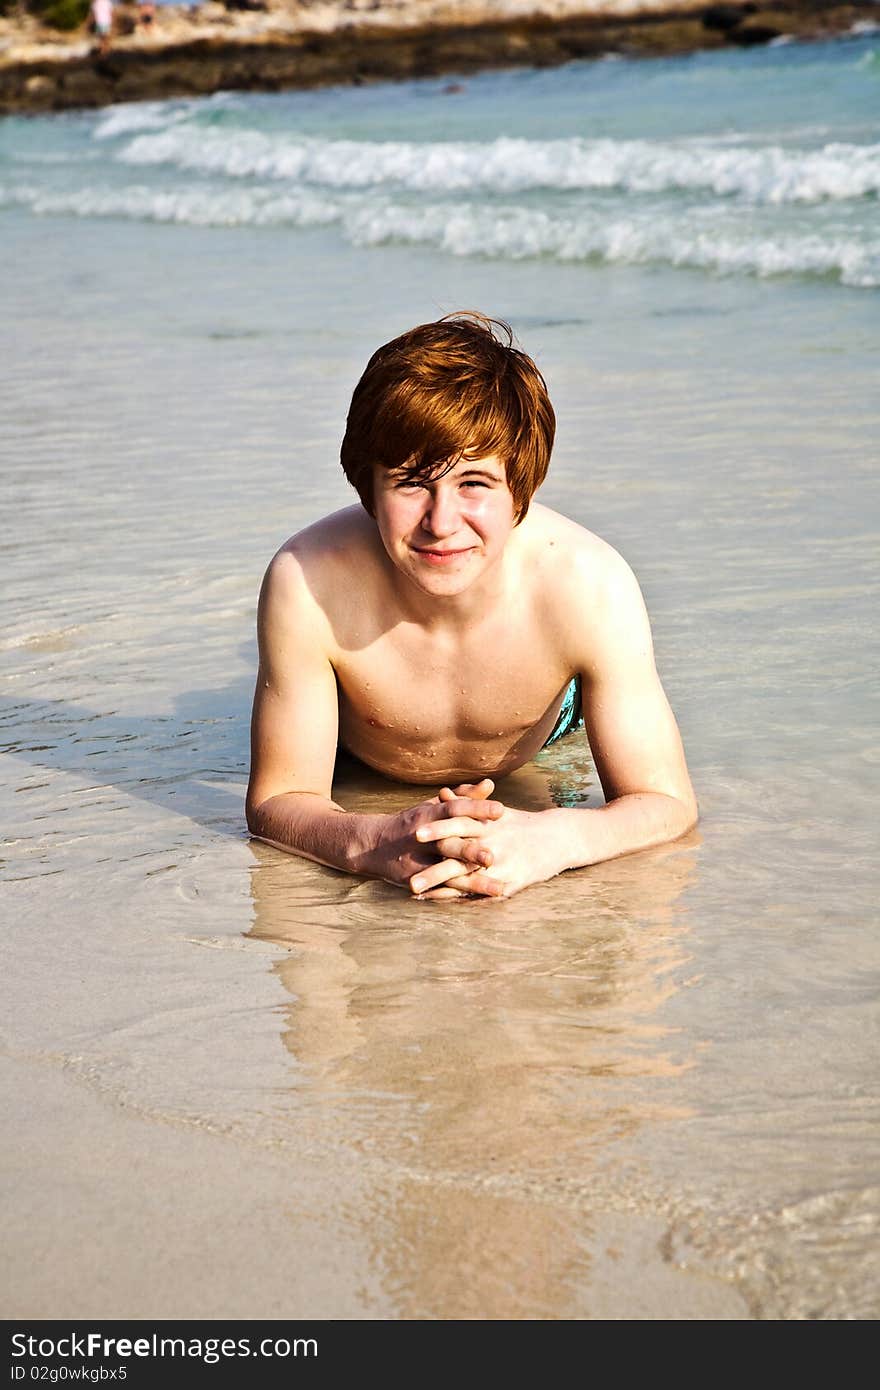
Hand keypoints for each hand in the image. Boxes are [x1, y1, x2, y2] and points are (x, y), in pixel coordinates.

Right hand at [358, 779, 503, 891]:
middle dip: (470, 850)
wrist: (373, 844)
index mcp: (429, 814)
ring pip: (447, 871)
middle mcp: (423, 836)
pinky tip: (479, 902)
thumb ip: (463, 796)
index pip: (455, 809)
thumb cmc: (413, 822)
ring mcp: (417, 859)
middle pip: (449, 842)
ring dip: (472, 881)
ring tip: (498, 888)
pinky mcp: (414, 878)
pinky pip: (439, 888)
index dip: (476, 809)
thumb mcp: (434, 806)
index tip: (501, 810)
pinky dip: (458, 896)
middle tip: (492, 856)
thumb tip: (490, 784)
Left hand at [411, 800, 562, 899]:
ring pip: (465, 879)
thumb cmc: (521, 823)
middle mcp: (492, 845)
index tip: (413, 832)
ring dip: (438, 886)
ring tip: (413, 892)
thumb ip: (465, 802)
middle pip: (457, 855)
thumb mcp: (494, 811)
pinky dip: (458, 898)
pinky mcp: (509, 883)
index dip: (436, 828)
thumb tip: (441, 793)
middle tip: (406, 872)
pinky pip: (480, 893)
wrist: (559, 838)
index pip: (458, 824)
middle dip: (432, 865)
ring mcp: (501, 866)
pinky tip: (439, 902)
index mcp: (488, 824)